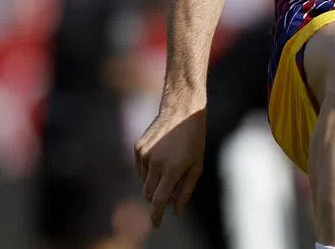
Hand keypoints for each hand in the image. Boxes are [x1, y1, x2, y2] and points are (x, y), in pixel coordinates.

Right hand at [134, 102, 206, 227]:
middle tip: (171, 189)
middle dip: (158, 198)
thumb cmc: (194, 139)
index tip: (156, 224)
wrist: (181, 110)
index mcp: (172, 169)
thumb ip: (186, 190)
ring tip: (170, 165)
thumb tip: (177, 212)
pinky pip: (140, 169)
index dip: (156, 216)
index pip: (159, 201)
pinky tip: (161, 156)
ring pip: (144, 182)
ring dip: (154, 182)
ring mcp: (144, 155)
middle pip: (149, 194)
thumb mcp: (197, 165)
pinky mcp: (137, 148)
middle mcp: (155, 163)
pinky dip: (148, 170)